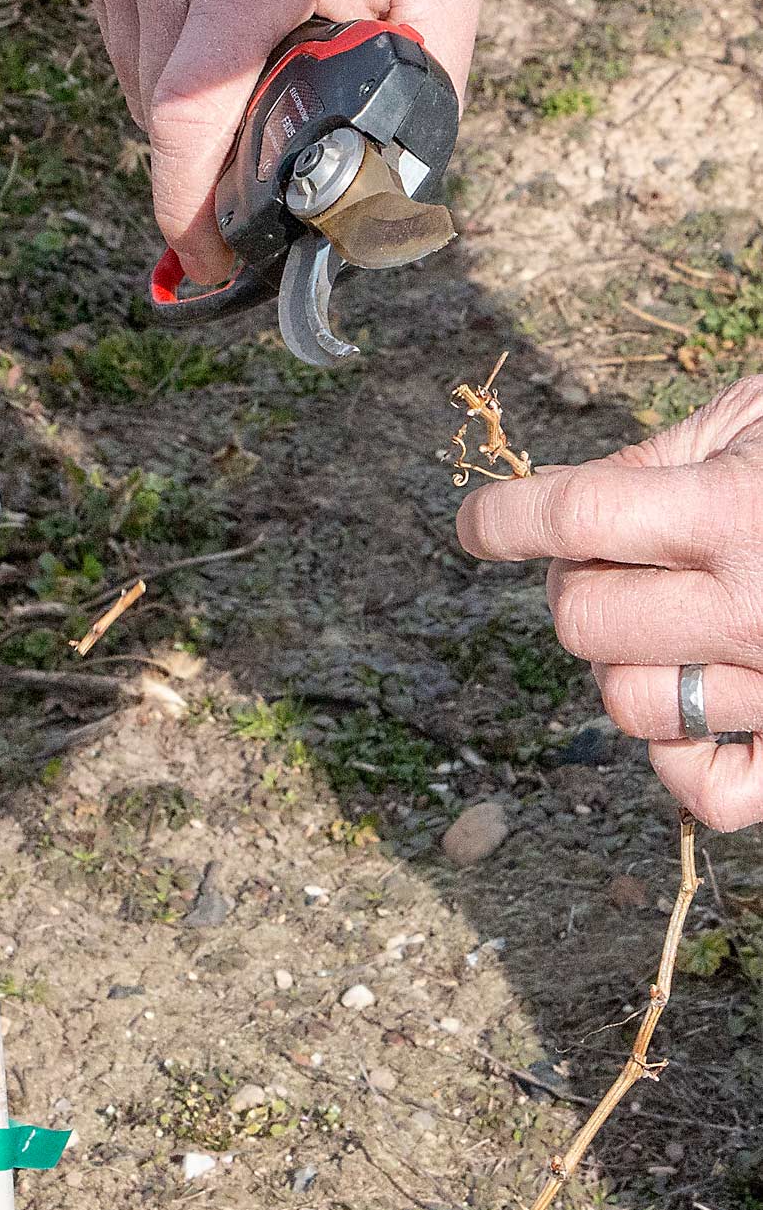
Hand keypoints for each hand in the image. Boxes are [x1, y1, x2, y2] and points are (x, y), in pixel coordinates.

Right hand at [80, 0, 485, 284]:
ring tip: (249, 83)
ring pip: (139, 91)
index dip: (187, 214)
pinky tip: (219, 38)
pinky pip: (128, 47)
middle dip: (207, 171)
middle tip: (257, 174)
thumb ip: (427, 88)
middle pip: (163, 123)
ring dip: (188, 122)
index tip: (209, 262)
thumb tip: (391, 195)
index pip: (186, 124)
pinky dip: (168, 69)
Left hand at [456, 376, 762, 831]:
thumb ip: (663, 458)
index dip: (503, 517)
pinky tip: (695, 702)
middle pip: (584, 619)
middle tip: (604, 560)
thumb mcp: (759, 418)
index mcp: (739, 510)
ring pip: (627, 703)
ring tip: (661, 624)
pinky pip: (706, 790)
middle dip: (572, 582)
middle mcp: (761, 608)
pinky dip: (678, 757)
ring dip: (620, 662)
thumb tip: (567, 505)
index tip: (475, 524)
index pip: (574, 516)